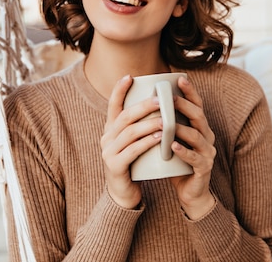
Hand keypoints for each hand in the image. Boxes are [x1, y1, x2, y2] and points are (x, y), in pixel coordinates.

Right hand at [100, 75, 162, 208]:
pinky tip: (159, 138)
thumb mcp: (133, 142)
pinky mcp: (115, 167)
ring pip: (130, 133)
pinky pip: (132, 151)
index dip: (119, 90)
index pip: (112, 105)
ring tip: (165, 119)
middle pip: (124, 117)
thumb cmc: (133, 164)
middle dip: (143, 106)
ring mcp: (108, 152)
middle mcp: (106, 138)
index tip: (130, 76)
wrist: (123, 195)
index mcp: (110, 130)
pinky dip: (146, 143)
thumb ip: (139, 126)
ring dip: (149, 124)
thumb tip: (157, 103)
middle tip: (160, 99)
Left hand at [169, 76, 216, 219]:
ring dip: (182, 128)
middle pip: (199, 117)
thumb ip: (165, 125)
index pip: (197, 106)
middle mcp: (207, 137)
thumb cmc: (177, 163)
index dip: (191, 92)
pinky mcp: (204, 169)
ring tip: (167, 123)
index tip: (181, 80)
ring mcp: (207, 153)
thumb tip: (145, 102)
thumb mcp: (171, 140)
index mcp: (200, 128)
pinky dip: (184, 151)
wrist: (190, 193)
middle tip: (170, 98)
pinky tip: (173, 146)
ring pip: (197, 136)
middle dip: (185, 106)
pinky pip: (195, 158)